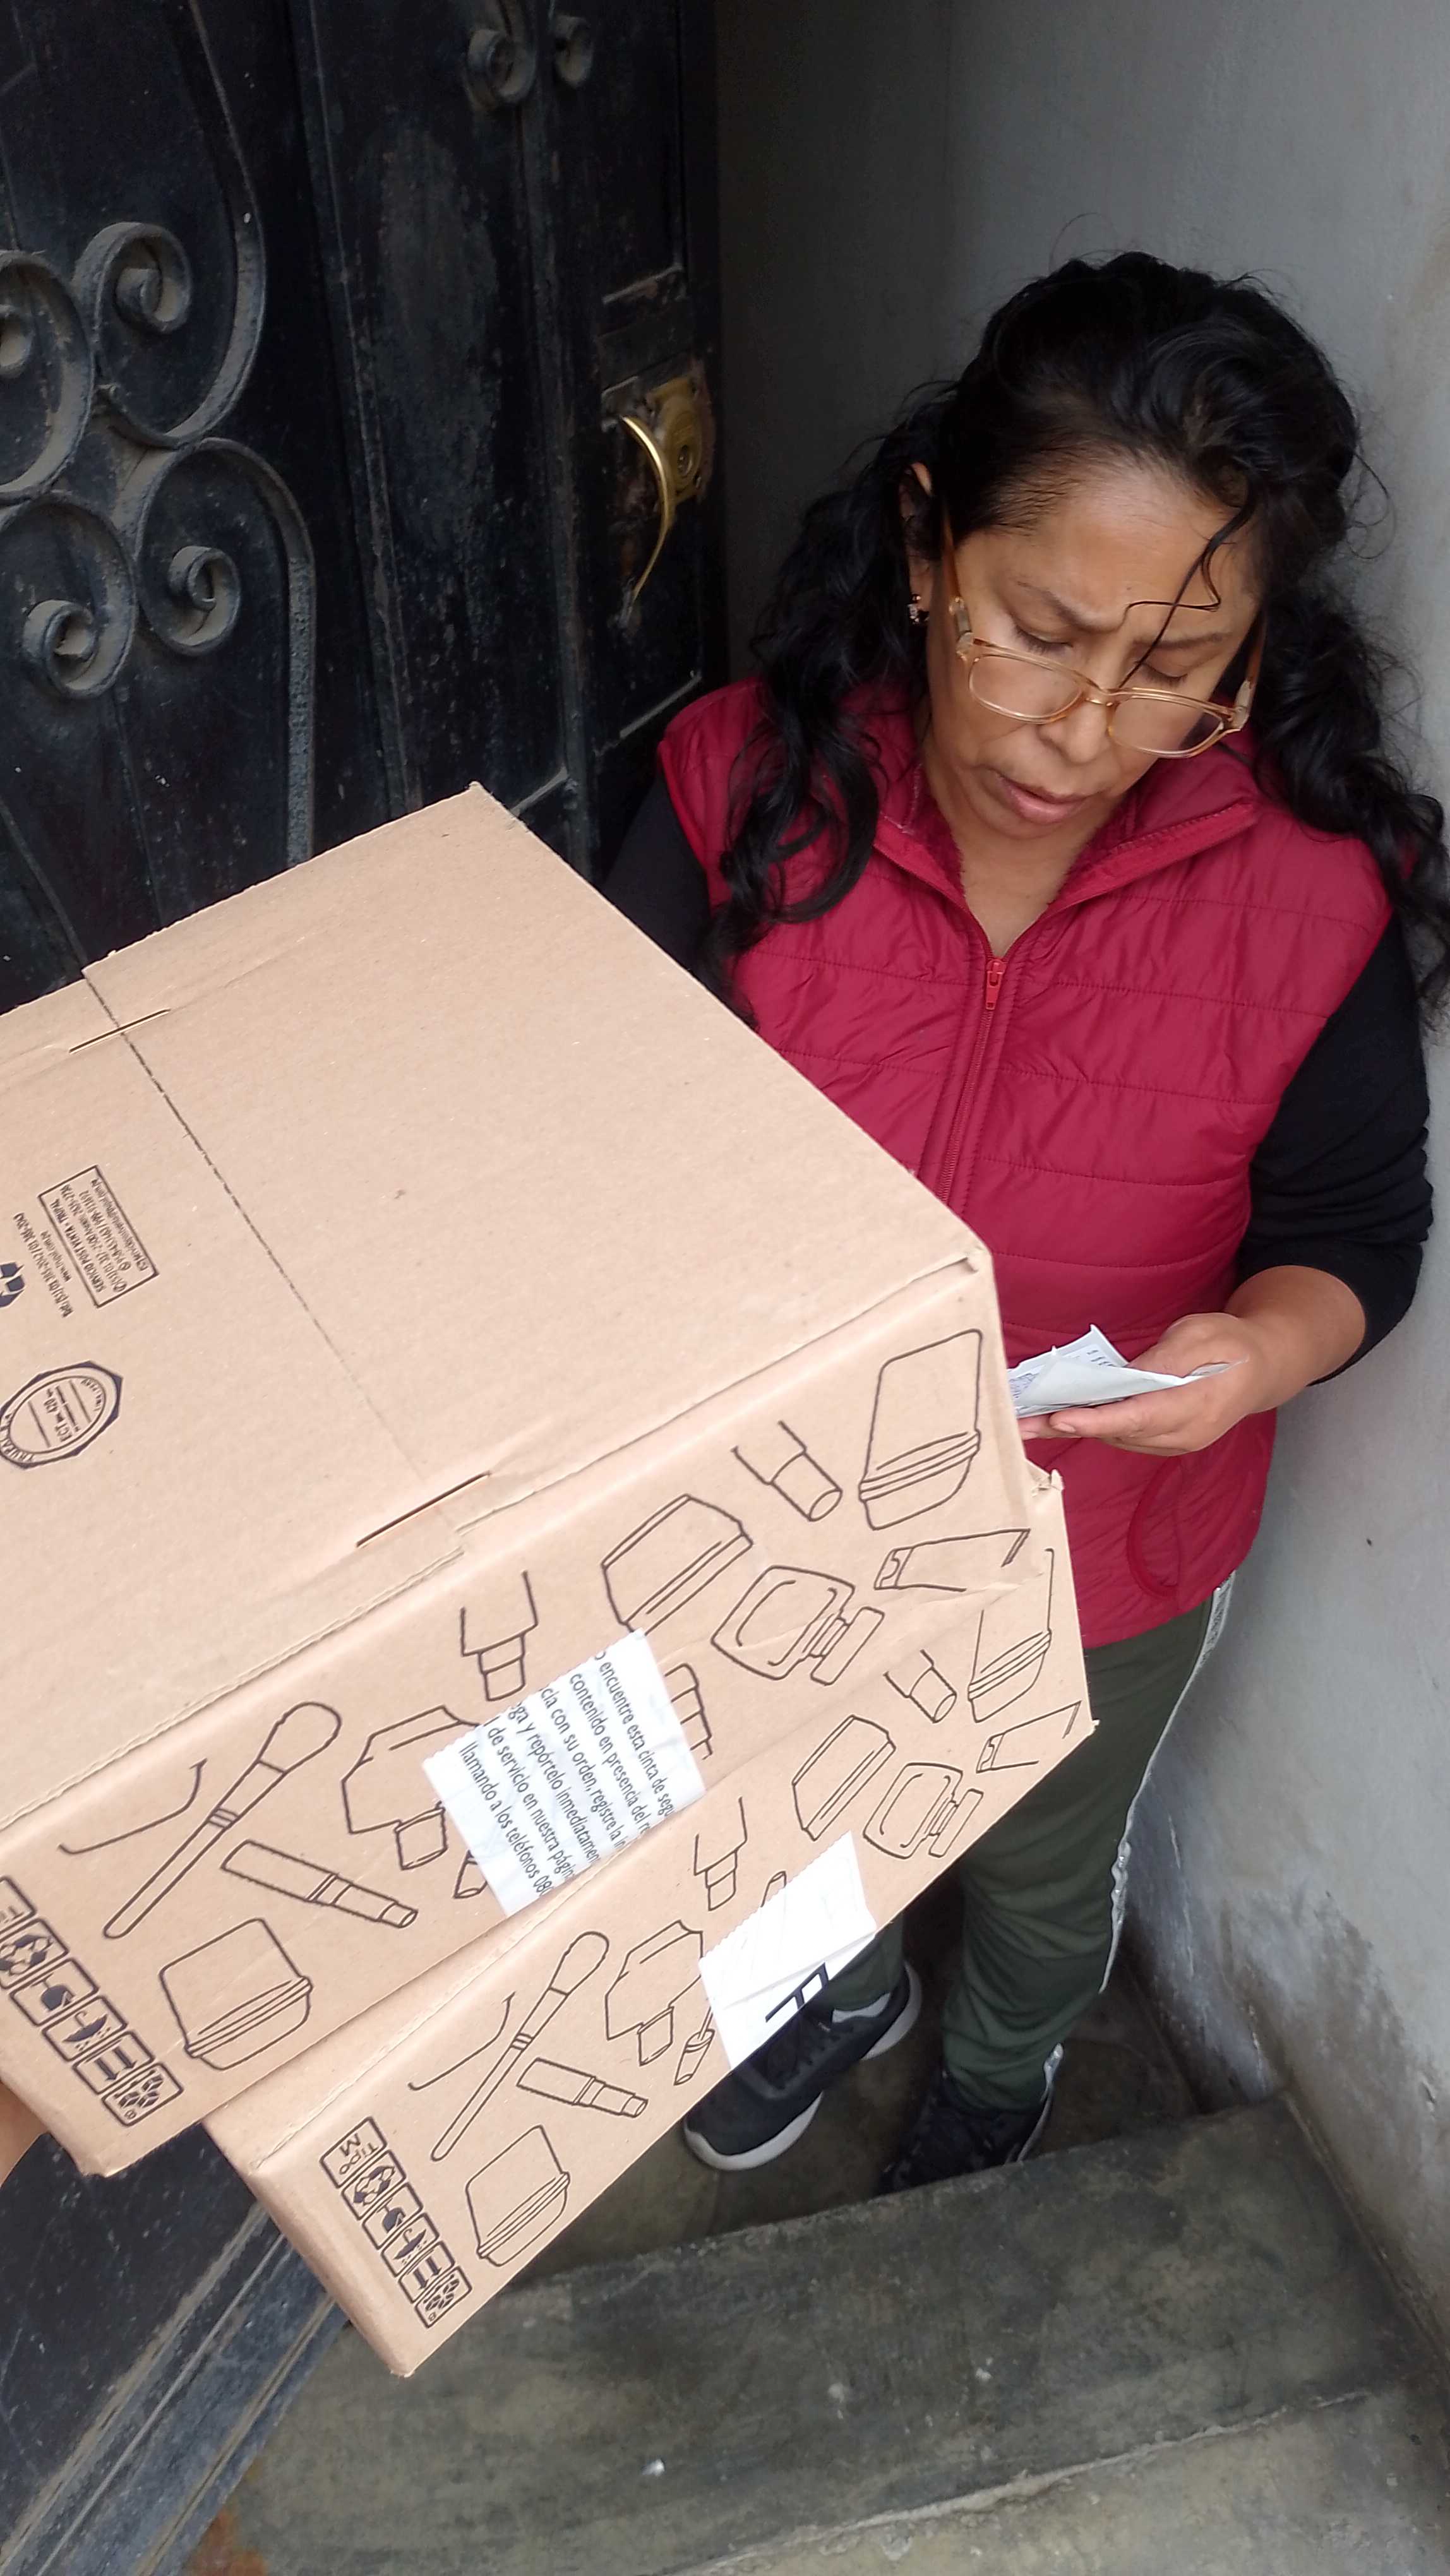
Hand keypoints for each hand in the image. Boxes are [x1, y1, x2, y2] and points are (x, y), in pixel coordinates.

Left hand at [1016, 1268, 1366, 1457]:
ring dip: (1077, 1428)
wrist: (1263, 1369)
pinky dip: (1097, 1426)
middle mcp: (1182, 1434)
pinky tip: (1067, 1414)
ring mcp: (1176, 1443)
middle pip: (1117, 1432)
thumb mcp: (1200, 1334)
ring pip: (1118, 1437)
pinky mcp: (1169, 1443)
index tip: (1059, 1420)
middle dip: (1068, 1426)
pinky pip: (1127, 1436)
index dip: (1095, 1420)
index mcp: (1194, 1404)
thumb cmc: (1230, 1343)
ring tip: (1031, 1419)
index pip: (1136, 1417)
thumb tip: (1127, 1377)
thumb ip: (1164, 1359)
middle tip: (1020, 1420)